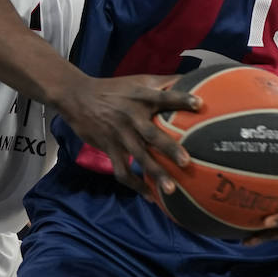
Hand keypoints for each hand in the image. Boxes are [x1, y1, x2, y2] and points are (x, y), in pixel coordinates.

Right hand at [54, 74, 199, 201]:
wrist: (77, 97)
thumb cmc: (115, 88)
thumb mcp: (138, 80)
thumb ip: (164, 82)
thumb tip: (192, 79)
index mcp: (141, 98)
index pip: (163, 97)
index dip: (181, 98)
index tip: (200, 103)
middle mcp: (131, 117)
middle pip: (152, 134)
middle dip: (169, 148)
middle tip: (186, 162)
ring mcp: (119, 135)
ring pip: (138, 157)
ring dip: (154, 174)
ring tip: (171, 190)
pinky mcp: (108, 148)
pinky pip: (122, 170)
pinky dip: (136, 185)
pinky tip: (150, 196)